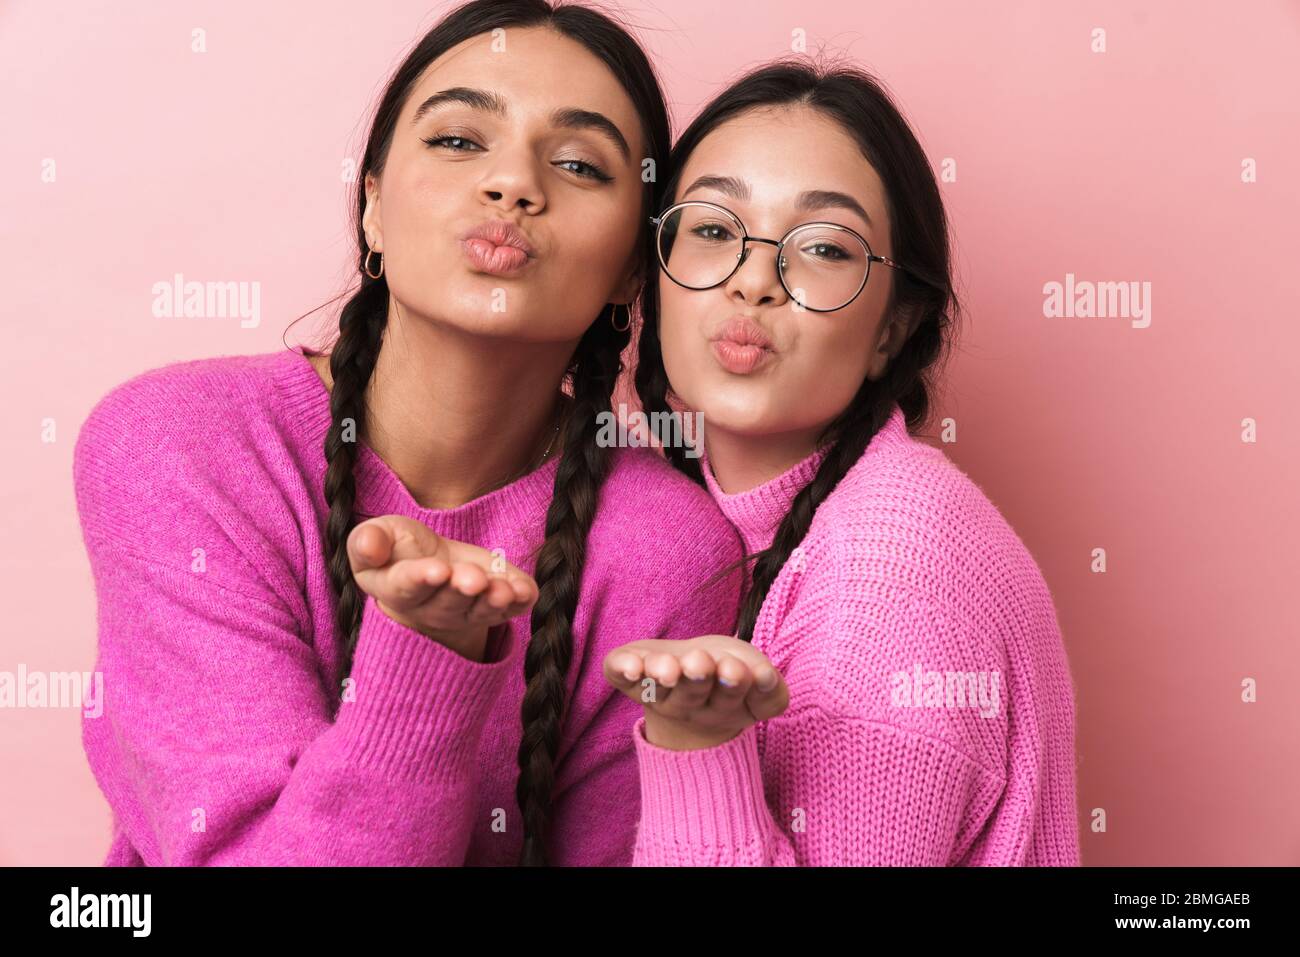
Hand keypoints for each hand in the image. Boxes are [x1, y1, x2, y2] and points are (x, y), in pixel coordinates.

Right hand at [347, 515, 537, 659]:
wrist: (429, 564)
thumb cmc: (398, 549)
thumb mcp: (378, 536)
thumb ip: (368, 542)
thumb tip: (369, 544)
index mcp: (397, 589)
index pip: (408, 587)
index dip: (422, 579)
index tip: (438, 570)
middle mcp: (432, 608)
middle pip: (448, 602)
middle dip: (463, 589)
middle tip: (473, 579)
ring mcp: (467, 610)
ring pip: (480, 610)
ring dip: (493, 601)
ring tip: (503, 590)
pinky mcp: (496, 605)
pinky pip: (509, 609)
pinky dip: (518, 602)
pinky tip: (526, 591)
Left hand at [603, 636, 789, 750]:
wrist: (690, 675)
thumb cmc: (729, 672)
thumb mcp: (756, 676)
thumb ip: (769, 686)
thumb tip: (763, 678)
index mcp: (722, 706)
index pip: (730, 701)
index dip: (734, 685)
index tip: (741, 670)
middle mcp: (686, 705)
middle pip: (691, 697)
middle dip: (696, 679)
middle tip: (700, 663)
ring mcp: (655, 692)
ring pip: (656, 688)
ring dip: (662, 674)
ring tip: (668, 666)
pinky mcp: (628, 676)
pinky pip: (617, 674)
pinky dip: (621, 668)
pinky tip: (630, 665)